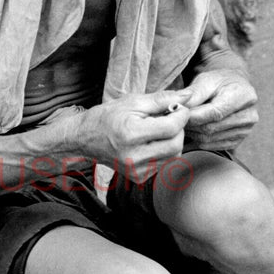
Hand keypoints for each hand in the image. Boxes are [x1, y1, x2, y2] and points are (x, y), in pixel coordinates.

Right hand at [77, 89, 192, 172]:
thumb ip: (162, 99)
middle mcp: (134, 156)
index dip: (181, 115)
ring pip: (173, 156)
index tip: (179, 107)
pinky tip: (152, 141)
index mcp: (131, 134)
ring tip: (159, 129)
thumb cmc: (108, 116)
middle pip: (176, 144)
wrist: (85, 138)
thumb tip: (188, 96)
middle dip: (179, 128)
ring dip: (173, 140)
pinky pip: (164, 164)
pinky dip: (164, 151)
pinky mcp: (138, 177)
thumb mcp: (133, 101)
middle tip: (170, 117)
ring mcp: (136, 170)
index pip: (171, 128)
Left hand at [183, 70, 257, 151]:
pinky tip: (191, 130)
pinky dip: (198, 140)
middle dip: (189, 124)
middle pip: (211, 127)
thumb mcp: (206, 79)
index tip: (177, 112)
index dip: (193, 115)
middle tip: (175, 118)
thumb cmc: (219, 81)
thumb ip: (193, 93)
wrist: (234, 87)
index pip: (214, 113)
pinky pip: (212, 146)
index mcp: (244, 96)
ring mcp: (245, 131)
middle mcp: (249, 116)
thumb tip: (178, 107)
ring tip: (182, 122)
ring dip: (192, 132)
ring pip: (209, 139)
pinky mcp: (238, 140)